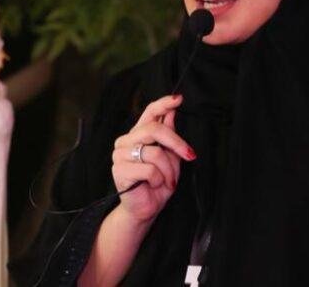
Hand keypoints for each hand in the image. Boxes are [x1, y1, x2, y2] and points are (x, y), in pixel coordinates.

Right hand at [111, 95, 195, 222]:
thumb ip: (169, 135)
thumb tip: (172, 113)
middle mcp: (126, 141)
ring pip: (155, 152)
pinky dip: (159, 179)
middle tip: (190, 155)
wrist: (145, 209)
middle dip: (177, 143)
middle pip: (154, 129)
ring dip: (169, 169)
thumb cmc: (157, 184)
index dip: (163, 104)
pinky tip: (154, 185)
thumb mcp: (170, 158)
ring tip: (167, 180)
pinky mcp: (119, 170)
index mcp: (138, 135)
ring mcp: (120, 155)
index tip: (178, 98)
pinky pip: (149, 169)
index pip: (149, 112)